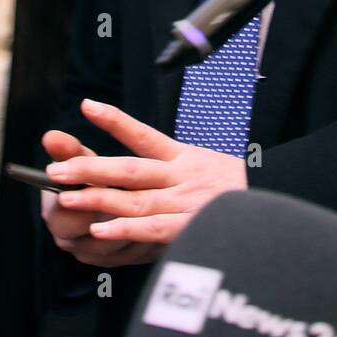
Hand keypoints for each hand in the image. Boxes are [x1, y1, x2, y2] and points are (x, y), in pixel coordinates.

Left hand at [40, 99, 247, 267]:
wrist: (280, 206)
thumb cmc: (241, 189)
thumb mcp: (212, 165)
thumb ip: (177, 165)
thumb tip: (148, 158)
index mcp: (185, 158)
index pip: (144, 135)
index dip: (115, 120)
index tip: (87, 106)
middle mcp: (183, 177)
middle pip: (130, 169)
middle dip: (90, 169)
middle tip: (56, 170)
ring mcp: (187, 203)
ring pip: (136, 199)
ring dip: (99, 199)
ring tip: (67, 198)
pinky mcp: (193, 228)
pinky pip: (154, 229)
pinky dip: (127, 230)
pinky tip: (100, 230)